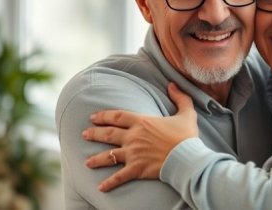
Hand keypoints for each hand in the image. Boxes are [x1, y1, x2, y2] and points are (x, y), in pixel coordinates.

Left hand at [82, 83, 198, 191]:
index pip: (118, 116)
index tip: (94, 117)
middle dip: (95, 133)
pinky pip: (119, 177)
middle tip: (84, 134)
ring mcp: (133, 154)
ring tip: (87, 162)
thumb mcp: (186, 113)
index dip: (104, 115)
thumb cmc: (186, 136)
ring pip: (109, 155)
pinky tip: (100, 187)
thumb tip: (172, 84)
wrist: (187, 157)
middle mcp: (133, 137)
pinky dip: (109, 183)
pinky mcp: (137, 169)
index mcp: (142, 122)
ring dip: (96, 159)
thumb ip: (180, 98)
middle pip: (109, 134)